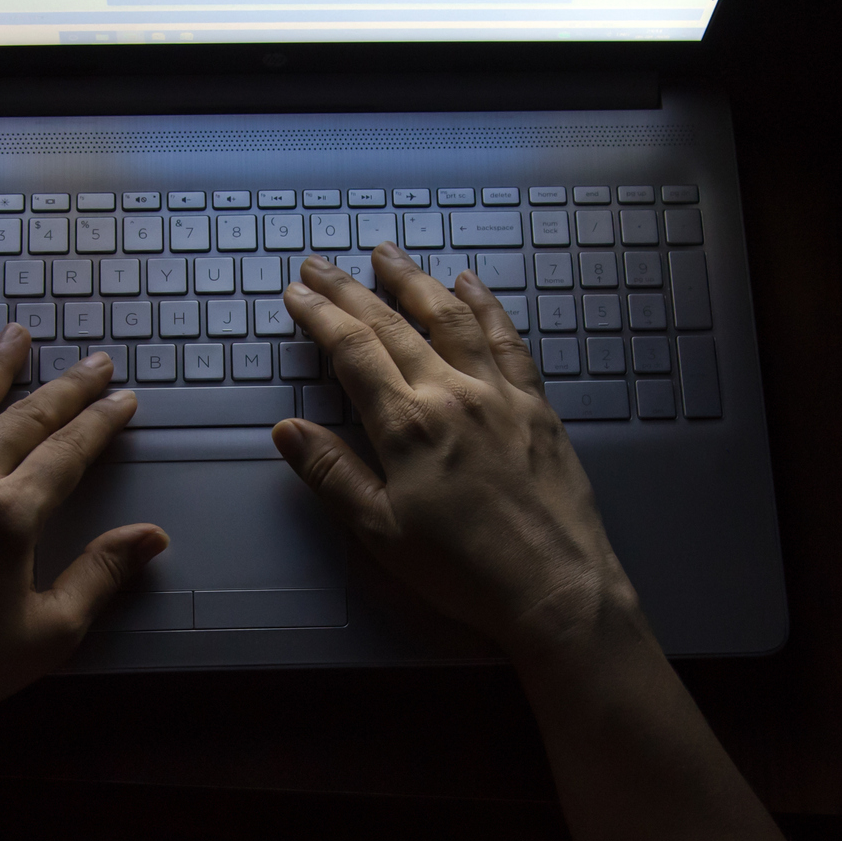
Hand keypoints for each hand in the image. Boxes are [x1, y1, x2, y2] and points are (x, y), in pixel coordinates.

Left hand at [0, 326, 167, 748]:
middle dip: (64, 389)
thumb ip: (100, 573)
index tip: (123, 398)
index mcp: (9, 518)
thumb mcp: (50, 630)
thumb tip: (152, 537)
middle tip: (94, 361)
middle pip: (23, 421)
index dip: (100, 422)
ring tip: (15, 336)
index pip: (67, 453)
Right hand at [274, 246, 636, 655]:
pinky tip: (469, 283)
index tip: (297, 293)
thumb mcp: (380, 532)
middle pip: (392, 324)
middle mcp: (453, 394)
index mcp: (408, 426)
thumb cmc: (463, 570)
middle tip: (321, 263)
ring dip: (414, 280)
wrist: (555, 587)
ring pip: (449, 317)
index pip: (352, 351)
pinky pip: (506, 339)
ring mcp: (499, 394)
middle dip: (350, 289)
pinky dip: (485, 305)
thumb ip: (331, 474)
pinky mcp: (535, 404)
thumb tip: (286, 429)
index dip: (320, 316)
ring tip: (387, 253)